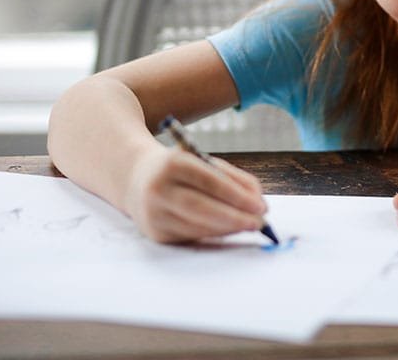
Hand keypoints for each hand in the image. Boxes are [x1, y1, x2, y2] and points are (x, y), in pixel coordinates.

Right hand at [123, 147, 268, 242]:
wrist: (136, 179)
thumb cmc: (180, 168)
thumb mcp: (201, 161)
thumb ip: (232, 177)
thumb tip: (258, 201)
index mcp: (173, 164)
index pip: (209, 181)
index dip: (237, 196)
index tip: (260, 206)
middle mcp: (159, 189)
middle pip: (202, 208)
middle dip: (236, 217)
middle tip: (259, 222)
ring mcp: (154, 213)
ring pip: (198, 226)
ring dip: (229, 228)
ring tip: (250, 225)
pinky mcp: (156, 233)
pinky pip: (192, 236)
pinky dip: (215, 234)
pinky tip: (231, 229)